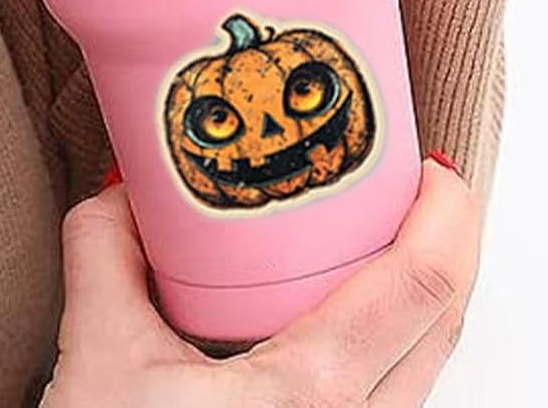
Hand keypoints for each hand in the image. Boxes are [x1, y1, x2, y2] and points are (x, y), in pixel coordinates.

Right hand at [38, 157, 480, 406]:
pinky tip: (342, 313)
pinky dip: (387, 342)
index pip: (422, 284)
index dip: (449, 210)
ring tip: (379, 237)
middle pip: (444, 323)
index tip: (432, 162)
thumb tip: (128, 191)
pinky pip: (389, 399)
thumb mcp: (98, 354)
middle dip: (446, 241)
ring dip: (418, 296)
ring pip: (423, 369)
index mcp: (310, 395)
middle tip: (412, 181)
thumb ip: (106, 249)